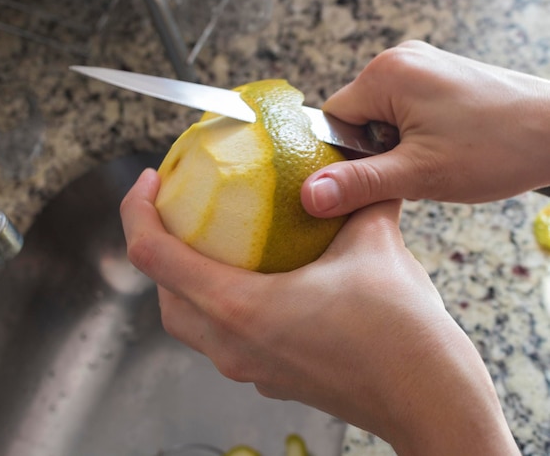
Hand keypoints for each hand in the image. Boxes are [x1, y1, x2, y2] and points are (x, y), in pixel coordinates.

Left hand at [121, 169, 518, 454]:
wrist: (431, 400)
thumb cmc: (403, 335)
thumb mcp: (375, 243)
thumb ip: (354, 196)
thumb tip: (349, 166)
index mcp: (240, 307)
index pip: (154, 256)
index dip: (137, 211)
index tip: (149, 181)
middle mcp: (232, 344)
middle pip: (161, 291)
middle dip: (157, 243)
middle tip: (174, 206)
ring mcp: (247, 366)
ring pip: (187, 319)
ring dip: (182, 277)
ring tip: (203, 238)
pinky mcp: (267, 375)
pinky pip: (220, 336)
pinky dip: (214, 301)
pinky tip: (247, 276)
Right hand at [302, 40, 549, 216]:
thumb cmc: (498, 147)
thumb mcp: (418, 174)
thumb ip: (359, 183)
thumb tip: (309, 196)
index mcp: (386, 73)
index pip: (332, 119)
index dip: (345, 156)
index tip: (375, 174)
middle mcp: (400, 59)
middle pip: (355, 118)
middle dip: (374, 152)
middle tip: (411, 169)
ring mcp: (422, 65)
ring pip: (379, 118)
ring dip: (394, 147)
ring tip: (431, 159)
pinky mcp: (438, 77)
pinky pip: (402, 110)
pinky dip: (412, 136)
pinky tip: (440, 148)